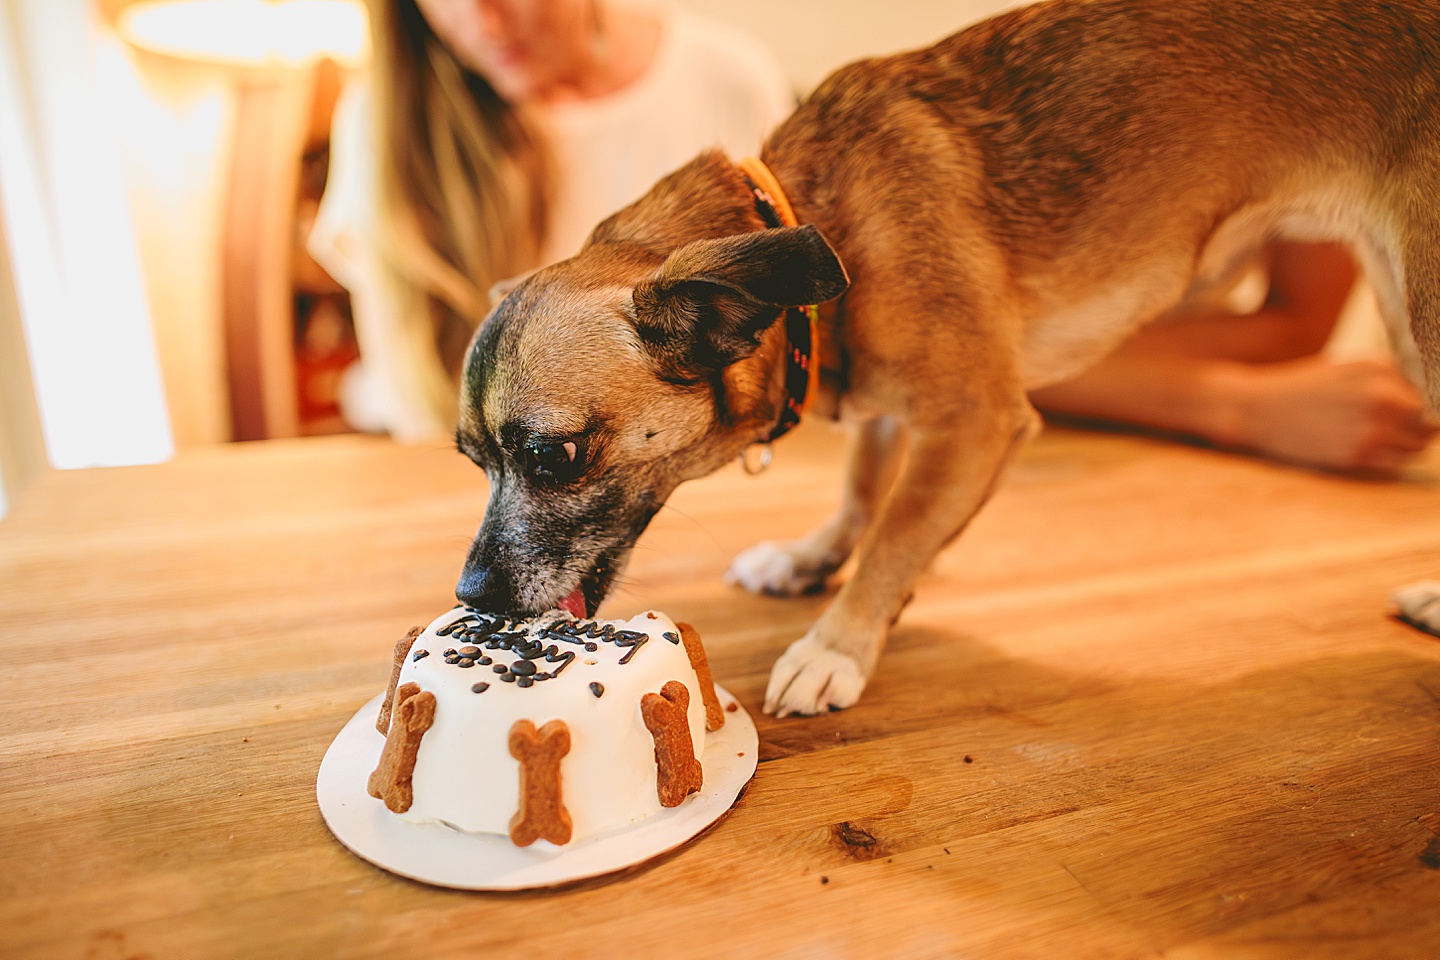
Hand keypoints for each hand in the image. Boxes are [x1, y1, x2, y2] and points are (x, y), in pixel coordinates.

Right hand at [1229, 358, 1436, 473]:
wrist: (1258, 409)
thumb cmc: (1303, 387)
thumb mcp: (1348, 366)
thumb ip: (1390, 377)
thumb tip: (1425, 398)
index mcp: (1381, 370)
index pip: (1431, 394)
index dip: (1427, 404)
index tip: (1417, 413)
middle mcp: (1381, 398)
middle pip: (1430, 423)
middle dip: (1421, 426)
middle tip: (1402, 427)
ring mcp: (1370, 430)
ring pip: (1417, 447)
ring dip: (1408, 444)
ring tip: (1383, 437)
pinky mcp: (1356, 456)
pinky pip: (1394, 463)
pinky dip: (1390, 457)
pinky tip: (1370, 447)